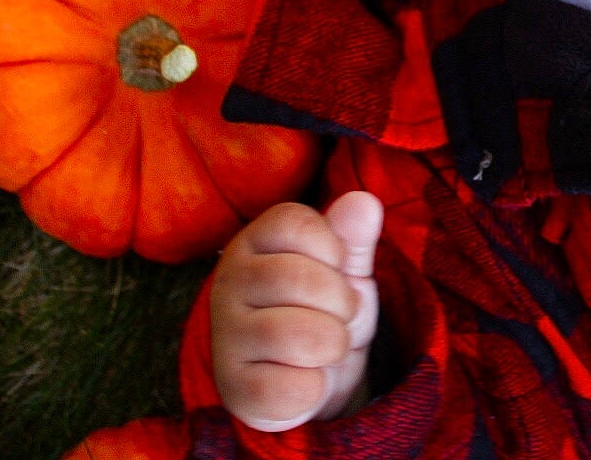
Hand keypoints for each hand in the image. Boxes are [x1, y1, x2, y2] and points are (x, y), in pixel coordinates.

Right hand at [210, 191, 383, 432]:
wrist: (311, 380)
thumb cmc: (325, 312)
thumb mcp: (345, 270)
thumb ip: (354, 237)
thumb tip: (365, 202)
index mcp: (254, 242)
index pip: (296, 224)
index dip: (333, 250)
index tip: (334, 269)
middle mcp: (229, 282)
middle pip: (301, 279)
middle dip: (341, 303)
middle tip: (337, 316)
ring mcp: (225, 335)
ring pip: (296, 334)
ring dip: (332, 345)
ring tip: (325, 348)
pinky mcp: (233, 388)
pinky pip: (291, 387)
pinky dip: (316, 387)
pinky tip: (306, 379)